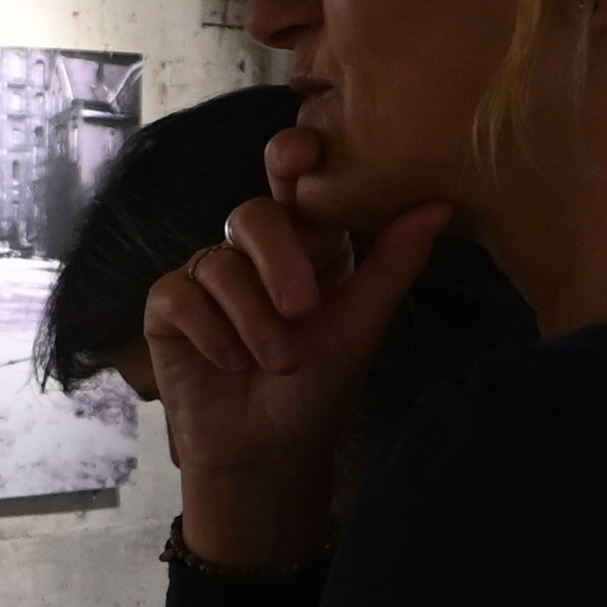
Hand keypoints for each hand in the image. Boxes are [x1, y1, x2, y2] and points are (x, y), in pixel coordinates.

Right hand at [137, 128, 453, 567]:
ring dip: (251, 318)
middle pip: (251, 214)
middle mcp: (252, 254)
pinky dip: (210, 331)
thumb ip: (395, 261)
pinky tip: (231, 363)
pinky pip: (178, 295)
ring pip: (217, 262)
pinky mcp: (167, 310)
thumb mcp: (364, 322)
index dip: (291, 157)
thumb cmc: (321, 388)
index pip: (294, 183)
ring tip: (277, 361)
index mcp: (306, 245)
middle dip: (277, 259)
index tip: (302, 155)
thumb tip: (440, 202)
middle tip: (302, 308)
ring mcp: (206, 278)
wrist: (270, 451)